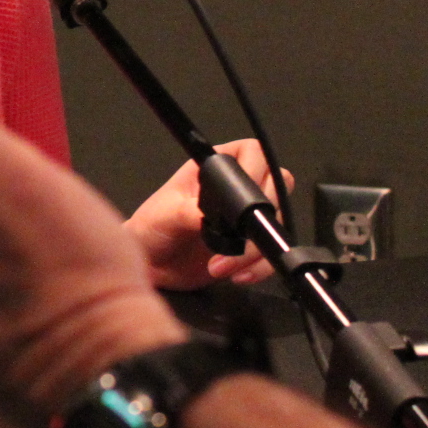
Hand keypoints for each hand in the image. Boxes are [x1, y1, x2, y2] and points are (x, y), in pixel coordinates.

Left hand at [123, 139, 288, 290]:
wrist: (152, 265)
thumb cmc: (151, 228)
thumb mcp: (165, 215)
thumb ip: (189, 211)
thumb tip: (210, 217)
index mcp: (215, 169)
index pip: (252, 152)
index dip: (257, 168)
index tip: (247, 196)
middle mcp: (236, 189)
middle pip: (275, 187)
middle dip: (260, 216)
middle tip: (238, 235)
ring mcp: (246, 218)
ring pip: (276, 224)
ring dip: (256, 249)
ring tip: (221, 265)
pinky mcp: (251, 246)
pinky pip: (271, 254)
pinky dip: (260, 267)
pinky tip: (237, 275)